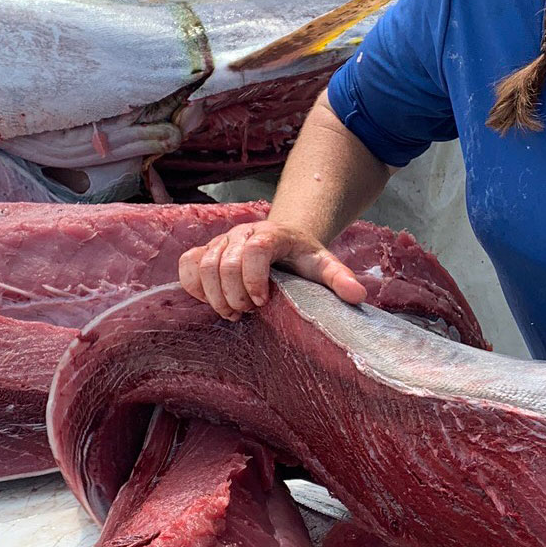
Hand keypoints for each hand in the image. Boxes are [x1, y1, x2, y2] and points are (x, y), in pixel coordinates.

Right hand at [177, 221, 367, 319]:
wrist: (283, 240)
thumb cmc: (302, 257)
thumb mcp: (324, 264)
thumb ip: (339, 278)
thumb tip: (358, 296)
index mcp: (272, 234)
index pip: (256, 249)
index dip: (254, 277)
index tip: (263, 301)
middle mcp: (242, 233)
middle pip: (225, 261)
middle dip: (234, 294)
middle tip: (249, 312)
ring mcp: (221, 241)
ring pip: (203, 265)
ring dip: (214, 295)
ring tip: (232, 313)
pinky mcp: (205, 251)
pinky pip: (187, 264)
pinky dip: (193, 285)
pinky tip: (210, 300)